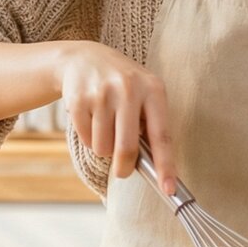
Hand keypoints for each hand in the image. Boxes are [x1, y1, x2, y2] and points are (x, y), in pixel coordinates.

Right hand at [56, 41, 177, 190]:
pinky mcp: (79, 100)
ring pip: (103, 147)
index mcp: (153, 89)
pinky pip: (86, 139)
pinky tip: (91, 118)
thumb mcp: (144, 92)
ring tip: (105, 127)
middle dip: (124, 168)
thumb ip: (152, 123)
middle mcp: (129, 89)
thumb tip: (156, 167)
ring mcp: (102, 93)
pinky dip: (88, 138)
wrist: (84, 58)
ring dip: (104, 147)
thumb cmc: (123, 84)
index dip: (165, 165)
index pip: (162, 135)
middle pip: (127, 148)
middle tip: (123, 171)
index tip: (169, 188)